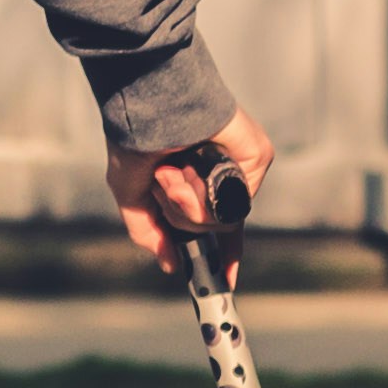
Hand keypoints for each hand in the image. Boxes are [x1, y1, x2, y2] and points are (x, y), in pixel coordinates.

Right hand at [112, 109, 276, 272]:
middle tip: (165, 185)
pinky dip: (200, 195)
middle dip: (179, 215)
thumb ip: (149, 231)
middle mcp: (223, 179)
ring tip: (170, 173)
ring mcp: (242, 170)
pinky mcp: (256, 158)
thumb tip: (169, 262)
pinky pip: (232, 203)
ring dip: (185, 205)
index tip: (224, 282)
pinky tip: (185, 169)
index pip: (218, 228)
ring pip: (220, 220)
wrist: (148, 106)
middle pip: (211, 229)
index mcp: (200, 185)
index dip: (222, 255)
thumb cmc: (135, 138)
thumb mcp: (131, 193)